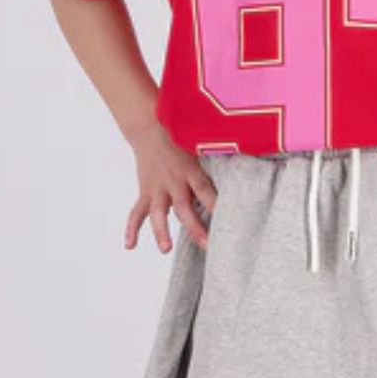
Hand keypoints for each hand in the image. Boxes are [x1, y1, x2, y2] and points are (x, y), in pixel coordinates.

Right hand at [124, 117, 217, 253]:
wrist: (148, 128)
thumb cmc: (180, 140)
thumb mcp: (200, 147)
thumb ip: (216, 162)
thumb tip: (246, 170)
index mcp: (191, 171)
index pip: (206, 191)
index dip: (216, 205)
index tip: (230, 221)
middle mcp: (174, 181)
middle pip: (184, 208)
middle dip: (195, 227)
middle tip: (207, 245)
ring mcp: (158, 188)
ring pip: (158, 213)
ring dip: (161, 231)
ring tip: (166, 249)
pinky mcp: (145, 192)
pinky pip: (137, 212)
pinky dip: (131, 229)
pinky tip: (130, 246)